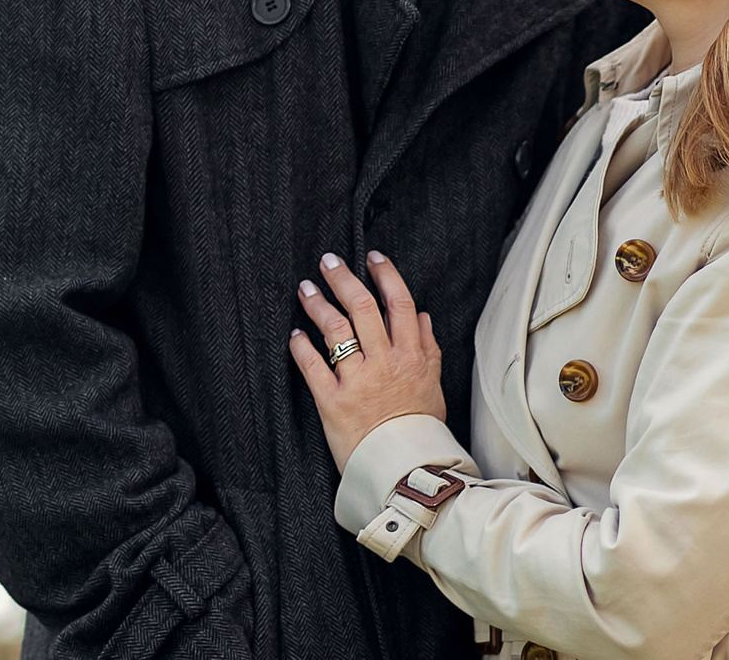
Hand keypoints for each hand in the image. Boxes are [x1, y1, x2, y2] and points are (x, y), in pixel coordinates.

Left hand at [287, 251, 445, 471]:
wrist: (405, 472)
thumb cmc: (420, 430)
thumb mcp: (433, 386)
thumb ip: (428, 349)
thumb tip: (422, 316)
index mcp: (411, 357)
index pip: (399, 303)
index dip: (385, 275)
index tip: (371, 257)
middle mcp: (385, 363)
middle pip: (363, 307)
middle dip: (343, 279)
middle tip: (328, 261)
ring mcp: (358, 381)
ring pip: (335, 330)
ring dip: (318, 304)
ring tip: (306, 288)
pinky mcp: (333, 401)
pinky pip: (313, 366)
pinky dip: (301, 346)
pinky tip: (295, 334)